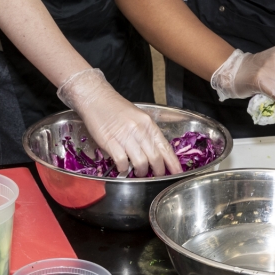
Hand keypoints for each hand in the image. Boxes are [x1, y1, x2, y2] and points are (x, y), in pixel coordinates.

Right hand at [57, 68, 180, 177]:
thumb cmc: (117, 109)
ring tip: (138, 172)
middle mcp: (139, 130)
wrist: (96, 98)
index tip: (177, 173)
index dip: (172, 163)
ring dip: (141, 172)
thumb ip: (147, 134)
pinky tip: (123, 167)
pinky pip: (122, 162)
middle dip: (157, 172)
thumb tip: (156, 153)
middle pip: (155, 158)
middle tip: (155, 176)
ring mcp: (125, 136)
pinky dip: (124, 168)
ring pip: (140, 163)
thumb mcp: (138, 117)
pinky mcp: (110, 142)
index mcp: (148, 124)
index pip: (165, 147)